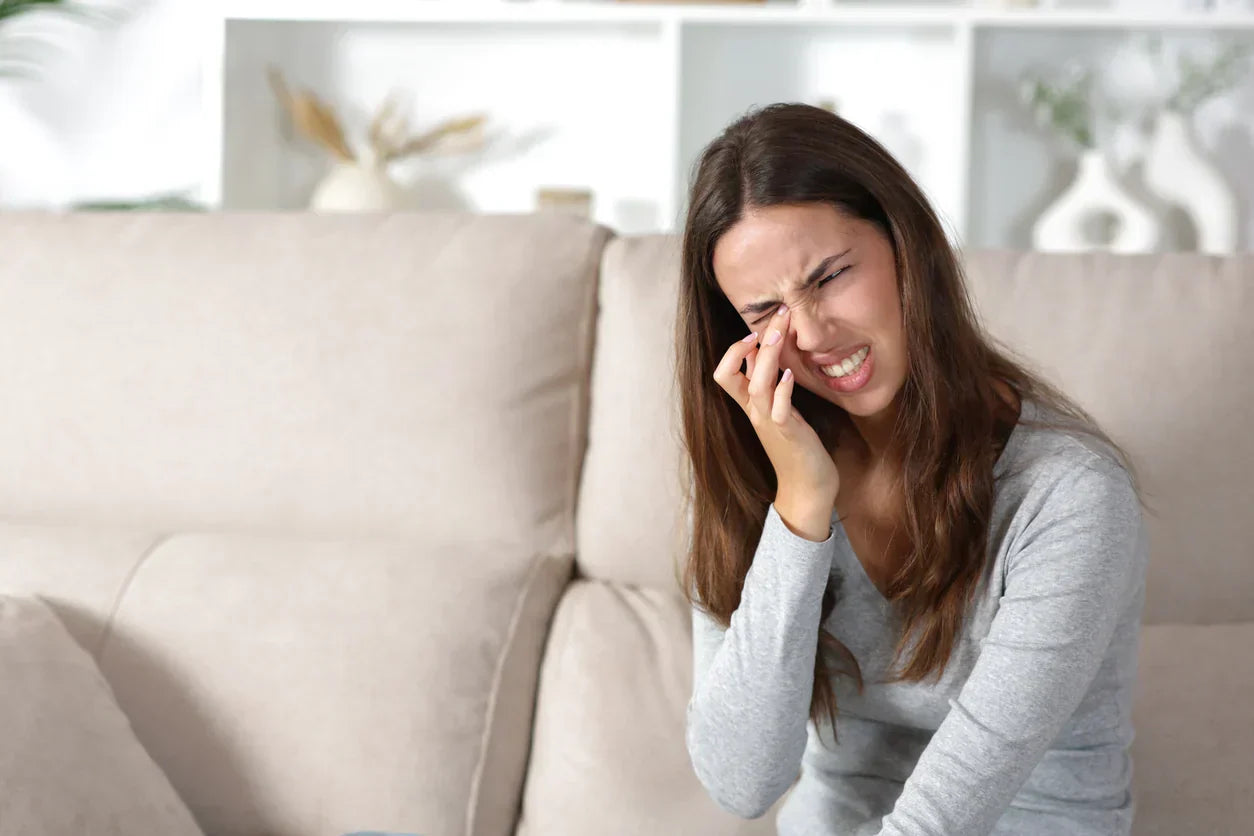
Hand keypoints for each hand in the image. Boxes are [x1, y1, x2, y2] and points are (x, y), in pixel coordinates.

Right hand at [712, 304, 840, 509]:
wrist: (807, 488)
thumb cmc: (796, 448)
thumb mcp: (780, 411)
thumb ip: (770, 386)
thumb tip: (765, 356)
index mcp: (751, 406)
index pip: (724, 373)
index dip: (732, 350)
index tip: (755, 331)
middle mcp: (755, 412)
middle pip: (733, 373)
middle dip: (751, 342)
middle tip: (777, 314)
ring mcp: (770, 423)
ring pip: (756, 386)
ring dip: (767, 358)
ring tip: (778, 335)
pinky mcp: (789, 434)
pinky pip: (779, 410)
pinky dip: (783, 390)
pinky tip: (791, 374)